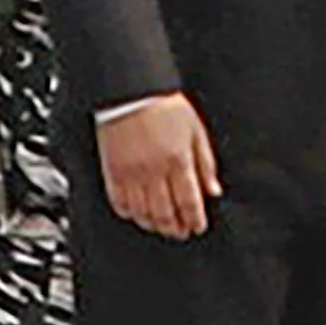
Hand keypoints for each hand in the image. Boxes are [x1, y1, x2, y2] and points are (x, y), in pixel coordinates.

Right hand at [98, 94, 221, 239]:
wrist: (131, 91)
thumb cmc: (164, 106)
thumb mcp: (195, 131)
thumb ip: (206, 164)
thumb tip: (213, 190)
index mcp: (178, 162)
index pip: (189, 202)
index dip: (195, 220)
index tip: (198, 227)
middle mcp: (154, 172)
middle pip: (165, 213)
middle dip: (175, 228)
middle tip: (181, 233)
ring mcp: (131, 174)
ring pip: (142, 212)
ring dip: (154, 224)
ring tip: (162, 227)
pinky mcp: (112, 171)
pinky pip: (119, 202)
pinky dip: (129, 213)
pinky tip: (136, 214)